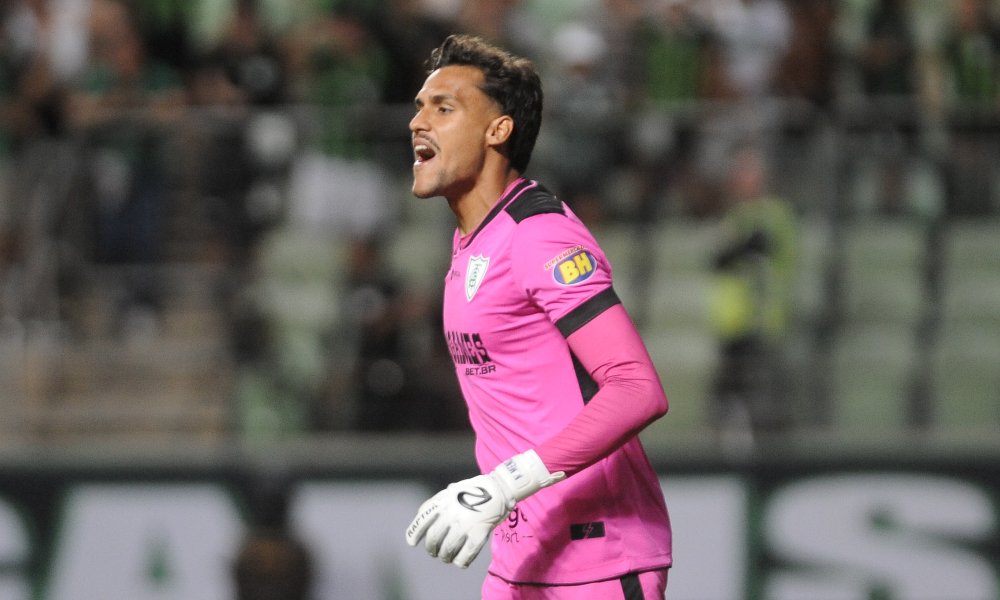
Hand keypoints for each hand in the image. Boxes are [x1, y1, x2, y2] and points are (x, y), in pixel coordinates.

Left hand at [405, 450, 564, 567]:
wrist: (499, 488)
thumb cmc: (474, 490)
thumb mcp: (451, 490)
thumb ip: (436, 503)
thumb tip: (420, 516)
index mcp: (443, 502)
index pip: (422, 520)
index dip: (414, 534)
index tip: (411, 543)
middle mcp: (451, 514)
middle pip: (433, 539)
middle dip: (431, 549)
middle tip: (434, 552)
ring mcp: (465, 525)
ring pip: (447, 551)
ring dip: (445, 557)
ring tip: (446, 557)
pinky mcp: (479, 535)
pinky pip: (465, 556)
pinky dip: (460, 562)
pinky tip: (461, 561)